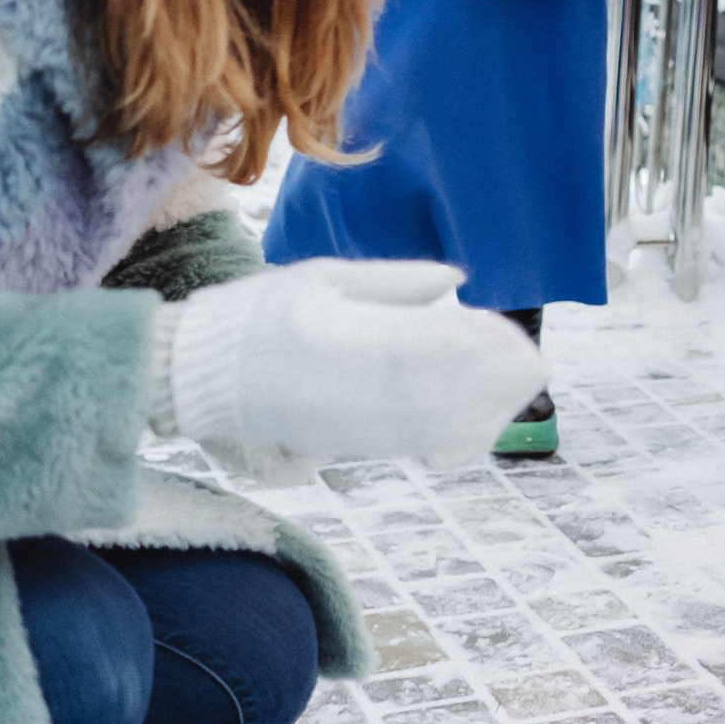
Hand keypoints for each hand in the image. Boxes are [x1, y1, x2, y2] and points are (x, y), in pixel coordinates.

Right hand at [164, 260, 544, 462]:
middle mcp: (346, 389)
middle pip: (439, 391)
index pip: (423, 346)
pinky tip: (481, 419)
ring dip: (483, 409)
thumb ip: (391, 282)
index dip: (475, 344)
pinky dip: (453, 434)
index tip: (508, 331)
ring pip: (430, 425)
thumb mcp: (319, 277)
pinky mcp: (345, 446)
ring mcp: (346, 425)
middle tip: (533, 362)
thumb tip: (455, 280)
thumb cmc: (255, 315)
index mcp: (337, 338)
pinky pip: (411, 445)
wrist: (191, 376)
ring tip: (517, 387)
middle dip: (494, 380)